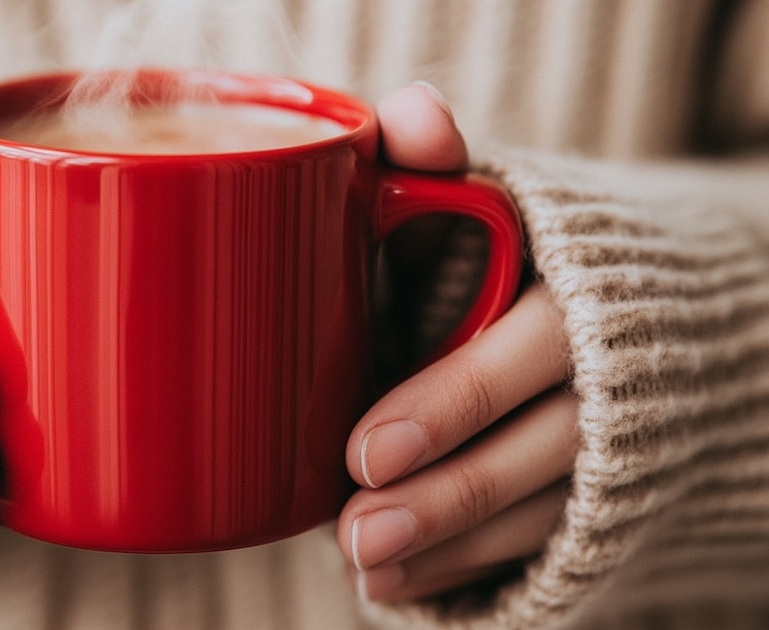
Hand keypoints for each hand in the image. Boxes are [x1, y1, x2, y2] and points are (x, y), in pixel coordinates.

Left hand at [337, 84, 578, 600]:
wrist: (649, 310)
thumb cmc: (541, 252)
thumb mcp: (504, 196)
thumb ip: (448, 164)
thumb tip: (408, 113)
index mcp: (581, 296)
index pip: (527, 352)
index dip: (453, 403)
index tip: (366, 450)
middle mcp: (609, 379)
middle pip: (539, 449)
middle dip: (447, 494)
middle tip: (355, 531)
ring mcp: (612, 447)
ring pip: (540, 509)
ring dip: (451, 545)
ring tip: (365, 568)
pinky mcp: (599, 495)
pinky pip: (542, 541)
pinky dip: (470, 568)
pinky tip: (398, 588)